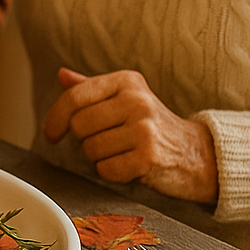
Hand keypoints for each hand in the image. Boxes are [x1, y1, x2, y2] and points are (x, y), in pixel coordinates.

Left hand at [43, 67, 218, 201]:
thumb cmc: (153, 127)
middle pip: (78, 126)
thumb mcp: (126, 98)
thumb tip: (62, 75)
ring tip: (123, 152)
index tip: (52, 134)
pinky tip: (130, 166)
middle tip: (108, 141)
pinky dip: (112, 173)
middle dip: (84, 140)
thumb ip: (92, 88)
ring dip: (99, 158)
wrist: (197, 155)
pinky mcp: (149, 157)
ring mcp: (144, 128)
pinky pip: (106, 170)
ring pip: (90, 150)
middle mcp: (137, 100)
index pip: (74, 97)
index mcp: (127, 81)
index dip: (55, 118)